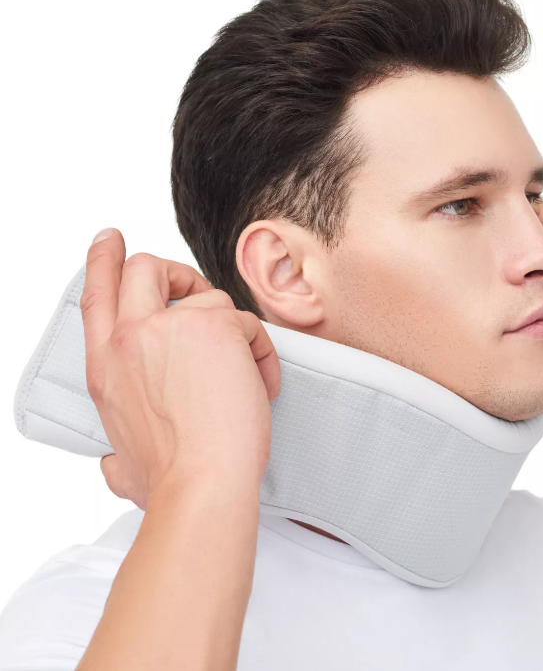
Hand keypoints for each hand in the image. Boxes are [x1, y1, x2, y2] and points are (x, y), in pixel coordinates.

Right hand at [81, 228, 280, 509]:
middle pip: (145, 268)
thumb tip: (113, 463)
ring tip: (244, 376)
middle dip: (175, 272)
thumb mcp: (122, 463)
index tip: (110, 240)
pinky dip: (261, 353)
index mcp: (106, 366)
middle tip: (198, 294)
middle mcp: (130, 339)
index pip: (97, 296)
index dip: (103, 261)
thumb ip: (116, 452)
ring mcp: (169, 328)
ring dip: (233, 332)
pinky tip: (260, 386)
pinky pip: (247, 322)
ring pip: (209, 296)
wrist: (201, 486)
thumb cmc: (169, 482)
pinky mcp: (216, 327)